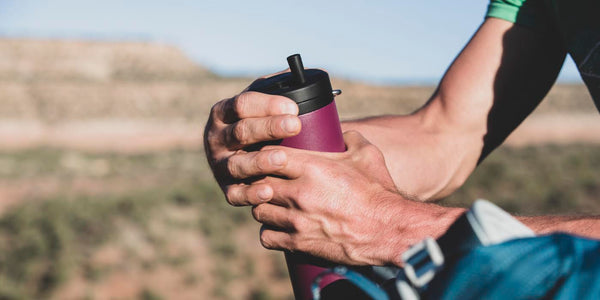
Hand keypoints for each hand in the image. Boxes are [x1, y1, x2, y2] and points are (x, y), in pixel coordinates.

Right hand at [204, 73, 301, 204]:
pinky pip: (236, 195)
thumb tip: (298, 76)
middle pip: (241, 132)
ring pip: (237, 164)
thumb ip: (276, 89)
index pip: (242, 105)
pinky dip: (251, 195)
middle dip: (269, 128)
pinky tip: (268, 191)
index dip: (267, 105)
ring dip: (260, 162)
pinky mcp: (228, 190)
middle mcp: (217, 138)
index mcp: (224, 112)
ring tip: (282, 158)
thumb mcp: (263, 105)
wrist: (250, 161)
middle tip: (295, 125)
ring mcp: (220, 165)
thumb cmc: (262, 126)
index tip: (293, 106)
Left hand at [235, 131, 460, 265]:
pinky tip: (279, 227)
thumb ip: (349, 137)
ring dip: (264, 206)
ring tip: (275, 204)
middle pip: (258, 183)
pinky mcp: (298, 244)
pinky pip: (266, 236)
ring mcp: (296, 220)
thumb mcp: (367, 154)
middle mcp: (299, 193)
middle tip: (270, 182)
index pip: (268, 154)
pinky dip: (270, 232)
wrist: (390, 231)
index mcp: (312, 167)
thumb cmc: (379, 191)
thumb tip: (340, 131)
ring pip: (259, 210)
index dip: (265, 156)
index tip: (269, 159)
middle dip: (261, 182)